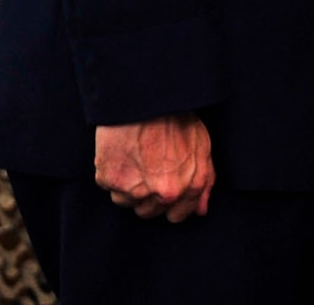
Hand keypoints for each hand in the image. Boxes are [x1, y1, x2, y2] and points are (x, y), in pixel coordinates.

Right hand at [94, 113, 214, 221]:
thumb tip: (200, 210)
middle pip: (148, 212)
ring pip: (127, 202)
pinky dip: (113, 174)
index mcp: (188, 186)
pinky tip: (122, 153)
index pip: (176, 216)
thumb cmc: (175, 117)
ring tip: (134, 158)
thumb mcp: (202, 145)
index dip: (170, 203)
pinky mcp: (110, 180)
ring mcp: (134, 189)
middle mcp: (163, 193)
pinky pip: (109, 187)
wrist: (145, 98)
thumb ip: (204, 181)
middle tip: (147, 168)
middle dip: (148, 195)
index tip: (163, 189)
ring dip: (128, 187)